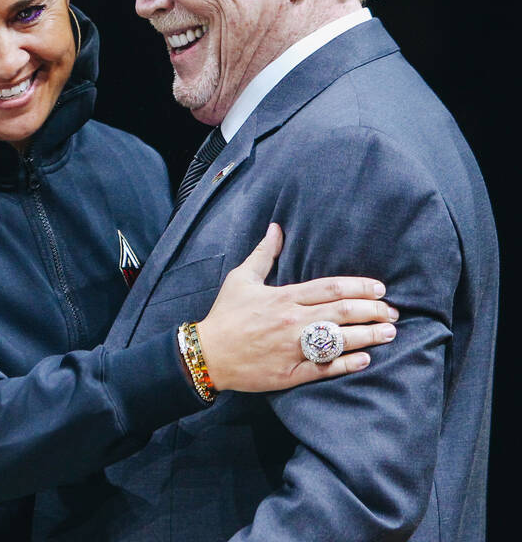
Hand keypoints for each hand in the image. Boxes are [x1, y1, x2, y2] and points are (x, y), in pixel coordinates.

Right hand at [194, 223, 397, 392]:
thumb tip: (276, 228)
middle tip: (392, 312)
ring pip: (339, 340)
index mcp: (283, 297)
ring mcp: (293, 348)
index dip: (360, 287)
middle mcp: (292, 322)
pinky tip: (366, 358)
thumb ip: (263, 254)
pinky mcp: (290, 373)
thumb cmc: (225, 315)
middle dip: (373, 311)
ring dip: (369, 335)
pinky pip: (325, 368)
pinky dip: (348, 363)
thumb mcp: (241, 279)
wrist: (207, 354)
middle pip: (342, 313)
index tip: (380, 288)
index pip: (330, 288)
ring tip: (390, 332)